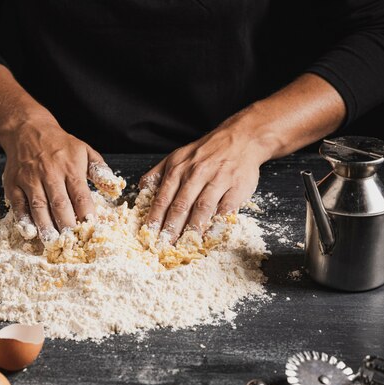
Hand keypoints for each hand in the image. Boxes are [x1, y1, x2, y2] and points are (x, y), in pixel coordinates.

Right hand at [0, 117, 108, 241]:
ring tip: (52, 242)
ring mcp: (30, 179)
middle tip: (72, 242)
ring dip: (45, 226)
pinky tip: (29, 231)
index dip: (86, 212)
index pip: (80, 194)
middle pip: (59, 204)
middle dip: (66, 225)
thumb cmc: (60, 146)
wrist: (27, 130)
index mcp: (70, 168)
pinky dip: (23, 219)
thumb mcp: (85, 151)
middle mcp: (50, 174)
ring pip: (38, 206)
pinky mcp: (13, 184)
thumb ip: (100, 170)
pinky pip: (18, 204)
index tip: (91, 227)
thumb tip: (114, 187)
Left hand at [139, 120, 270, 243]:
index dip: (156, 218)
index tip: (150, 235)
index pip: (163, 197)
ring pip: (202, 207)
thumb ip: (159, 174)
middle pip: (181, 205)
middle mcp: (196, 173)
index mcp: (178, 168)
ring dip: (192, 229)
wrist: (241, 138)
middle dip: (171, 228)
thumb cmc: (207, 151)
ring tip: (185, 245)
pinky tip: (211, 236)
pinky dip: (218, 223)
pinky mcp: (237, 186)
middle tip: (164, 246)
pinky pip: (226, 209)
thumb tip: (142, 190)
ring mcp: (218, 179)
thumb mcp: (178, 156)